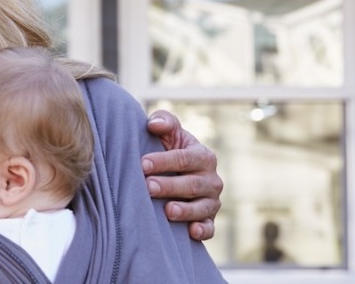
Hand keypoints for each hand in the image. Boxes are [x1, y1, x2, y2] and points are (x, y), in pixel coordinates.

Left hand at [142, 109, 222, 240]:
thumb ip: (164, 121)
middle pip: (191, 184)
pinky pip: (210, 228)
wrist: (179, 175)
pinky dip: (203, 230)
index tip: (142, 164)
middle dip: (170, 186)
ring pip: (201, 207)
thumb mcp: (170, 134)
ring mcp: (211, 201)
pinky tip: (191, 231)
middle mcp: (211, 179)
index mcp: (203, 156)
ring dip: (185, 210)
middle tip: (148, 186)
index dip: (163, 161)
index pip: (184, 158)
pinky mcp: (209, 220)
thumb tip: (153, 124)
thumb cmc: (171, 151)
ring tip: (167, 210)